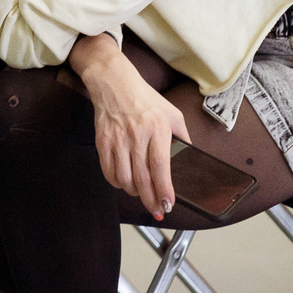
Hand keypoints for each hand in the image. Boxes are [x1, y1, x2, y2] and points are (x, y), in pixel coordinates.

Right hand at [74, 35, 190, 218]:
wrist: (113, 81)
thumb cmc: (145, 98)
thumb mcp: (172, 113)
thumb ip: (183, 136)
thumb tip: (190, 157)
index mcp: (157, 129)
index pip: (160, 167)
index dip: (164, 190)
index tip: (168, 205)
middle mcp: (136, 136)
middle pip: (142, 178)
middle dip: (150, 200)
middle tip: (157, 211)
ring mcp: (117, 138)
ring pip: (124, 178)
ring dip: (134, 192)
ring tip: (141, 194)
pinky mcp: (102, 140)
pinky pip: (107, 169)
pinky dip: (116, 182)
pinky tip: (123, 183)